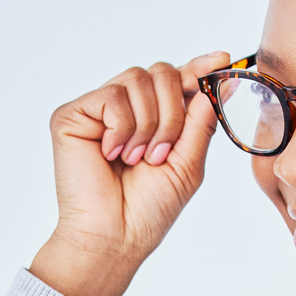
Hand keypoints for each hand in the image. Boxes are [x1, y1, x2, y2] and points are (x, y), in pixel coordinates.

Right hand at [29, 53, 229, 295]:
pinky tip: (112, 154)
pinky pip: (112, 96)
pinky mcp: (72, 115)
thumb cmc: (147, 210)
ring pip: (138, 79)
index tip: (223, 59)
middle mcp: (124, 110)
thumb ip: (199, 122)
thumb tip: (206, 86)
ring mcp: (97, 110)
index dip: (198, 67)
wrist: (115, 236)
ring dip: (149, 124)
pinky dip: (122, 127)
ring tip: (137, 159)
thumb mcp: (188, 164)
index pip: (175, 81)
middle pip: (160, 72)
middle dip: (172, 112)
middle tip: (162, 153)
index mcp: (153, 119)